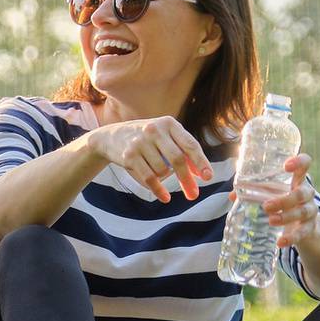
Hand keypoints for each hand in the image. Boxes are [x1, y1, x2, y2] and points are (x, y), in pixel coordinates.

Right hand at [84, 117, 212, 202]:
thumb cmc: (146, 139)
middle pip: (177, 159)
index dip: (200, 162)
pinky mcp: (129, 156)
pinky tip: (164, 197)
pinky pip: (149, 178)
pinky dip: (158, 190)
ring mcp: (140, 142)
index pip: (190, 144)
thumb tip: (201, 173)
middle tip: (193, 195)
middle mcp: (155, 130)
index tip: (208, 177)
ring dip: (165, 179)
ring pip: (162, 170)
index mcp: (168, 123)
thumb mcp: (164, 138)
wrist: (111, 136)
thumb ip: (183, 151)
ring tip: (160, 175)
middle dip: (187, 179)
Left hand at [259, 153, 319, 247]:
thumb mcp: (272, 194)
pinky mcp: (310, 228)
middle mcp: (307, 193)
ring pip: (303, 212)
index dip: (299, 162)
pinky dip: (292, 238)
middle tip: (266, 206)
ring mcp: (310, 210)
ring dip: (286, 217)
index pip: (304, 164)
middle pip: (301, 193)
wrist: (304, 225)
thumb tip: (232, 195)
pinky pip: (303, 233)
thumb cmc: (284, 201)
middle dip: (284, 200)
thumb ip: (254, 191)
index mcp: (297, 180)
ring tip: (271, 221)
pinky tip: (281, 242)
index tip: (286, 165)